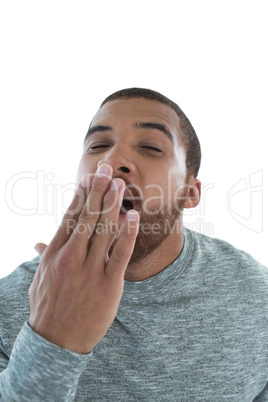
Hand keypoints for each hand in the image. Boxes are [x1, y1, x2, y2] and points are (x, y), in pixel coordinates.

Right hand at [28, 164, 138, 353]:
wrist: (55, 343)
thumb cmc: (47, 308)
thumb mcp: (40, 280)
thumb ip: (44, 257)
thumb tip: (39, 242)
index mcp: (54, 254)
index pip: (69, 217)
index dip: (81, 195)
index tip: (88, 179)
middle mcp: (71, 258)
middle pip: (87, 217)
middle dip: (98, 190)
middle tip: (107, 169)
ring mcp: (90, 270)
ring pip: (103, 230)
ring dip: (113, 204)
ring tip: (119, 184)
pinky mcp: (108, 284)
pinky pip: (121, 254)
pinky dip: (128, 233)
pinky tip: (133, 216)